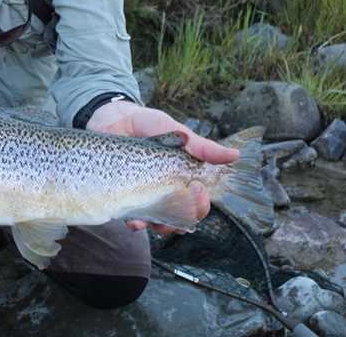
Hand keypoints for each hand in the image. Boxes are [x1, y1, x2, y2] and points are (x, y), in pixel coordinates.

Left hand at [87, 100, 239, 234]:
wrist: (111, 118)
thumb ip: (201, 146)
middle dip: (183, 218)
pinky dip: (136, 224)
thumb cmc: (147, 124)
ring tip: (158, 221)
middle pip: (180, 217)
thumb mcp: (175, 131)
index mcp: (180, 178)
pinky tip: (135, 221)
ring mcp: (142, 196)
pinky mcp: (121, 196)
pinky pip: (131, 218)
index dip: (200, 203)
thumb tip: (235, 155)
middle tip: (178, 202)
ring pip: (158, 223)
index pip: (197, 202)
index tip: (197, 189)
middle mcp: (164, 191)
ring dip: (161, 226)